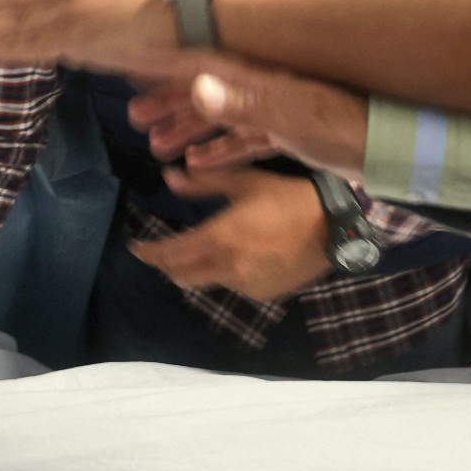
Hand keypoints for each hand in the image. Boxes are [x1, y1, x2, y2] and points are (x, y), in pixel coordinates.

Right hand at [126, 60, 369, 178]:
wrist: (387, 151)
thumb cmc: (340, 130)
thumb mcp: (289, 118)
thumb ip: (243, 104)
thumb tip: (198, 87)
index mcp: (259, 76)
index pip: (204, 62)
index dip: (169, 65)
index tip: (134, 70)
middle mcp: (263, 87)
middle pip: (207, 90)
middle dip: (170, 102)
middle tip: (136, 117)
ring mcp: (275, 109)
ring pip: (222, 117)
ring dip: (190, 130)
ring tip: (156, 145)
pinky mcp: (287, 133)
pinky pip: (243, 139)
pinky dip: (219, 150)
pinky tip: (196, 164)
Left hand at [131, 167, 331, 301]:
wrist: (334, 225)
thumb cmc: (287, 197)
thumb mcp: (244, 181)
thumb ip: (203, 182)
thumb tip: (169, 176)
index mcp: (218, 238)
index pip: (169, 254)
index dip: (148, 252)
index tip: (135, 247)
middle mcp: (227, 268)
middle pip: (181, 276)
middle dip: (166, 265)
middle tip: (162, 251)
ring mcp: (246, 285)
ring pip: (207, 282)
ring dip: (196, 270)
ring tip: (199, 251)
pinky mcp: (263, 294)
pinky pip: (233, 286)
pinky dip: (225, 274)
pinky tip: (237, 258)